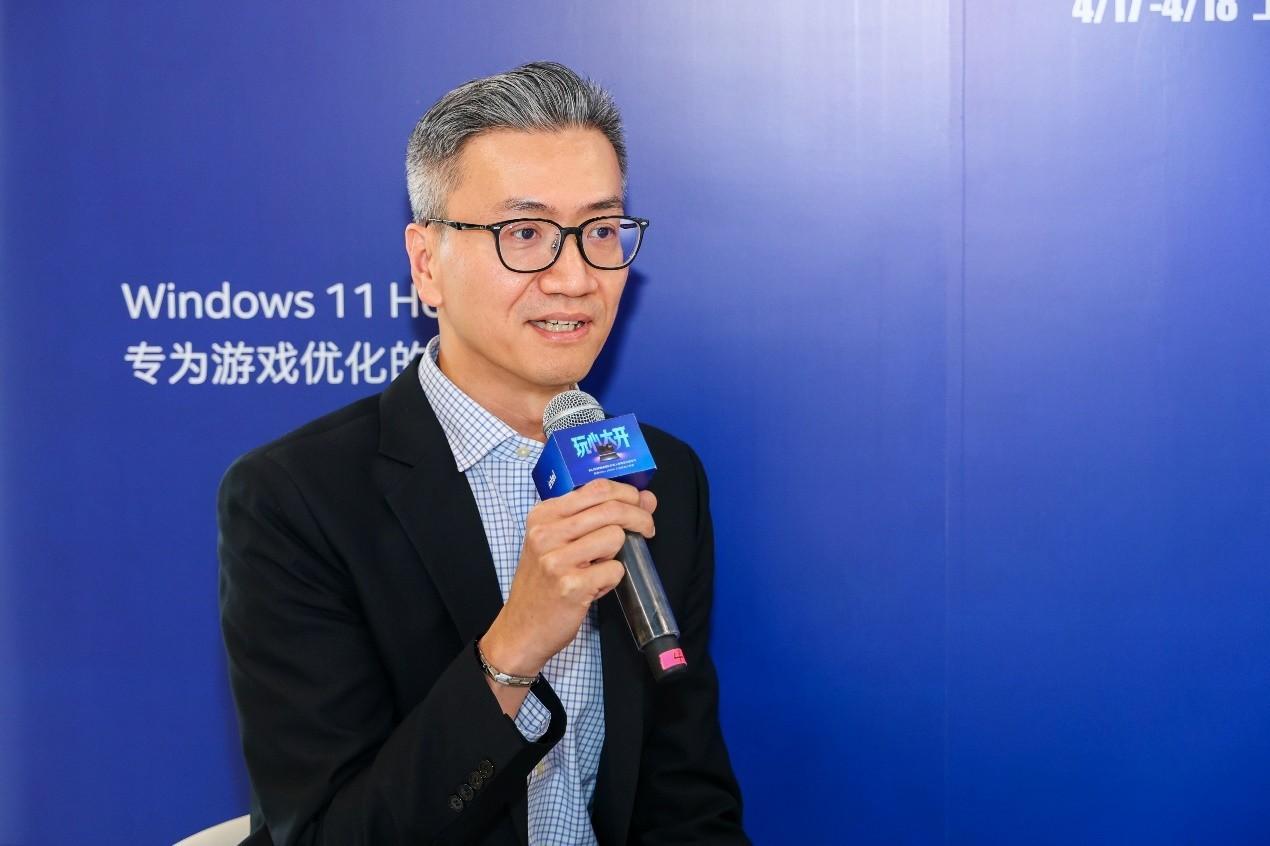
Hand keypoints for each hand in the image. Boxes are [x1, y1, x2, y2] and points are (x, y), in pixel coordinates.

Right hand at [480, 479, 657, 677]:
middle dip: (640, 517)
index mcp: (543, 515)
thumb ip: (599, 516)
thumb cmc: (543, 583)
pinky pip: (615, 570)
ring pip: (615, 537)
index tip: (641, 505)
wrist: (521, 629)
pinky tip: (595, 586)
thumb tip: (647, 497)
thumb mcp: (559, 542)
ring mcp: (557, 560)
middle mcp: (546, 533)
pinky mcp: (571, 586)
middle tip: (647, 529)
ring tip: (602, 565)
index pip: (596, 488)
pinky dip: (612, 578)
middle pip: (611, 508)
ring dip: (619, 552)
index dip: (628, 493)